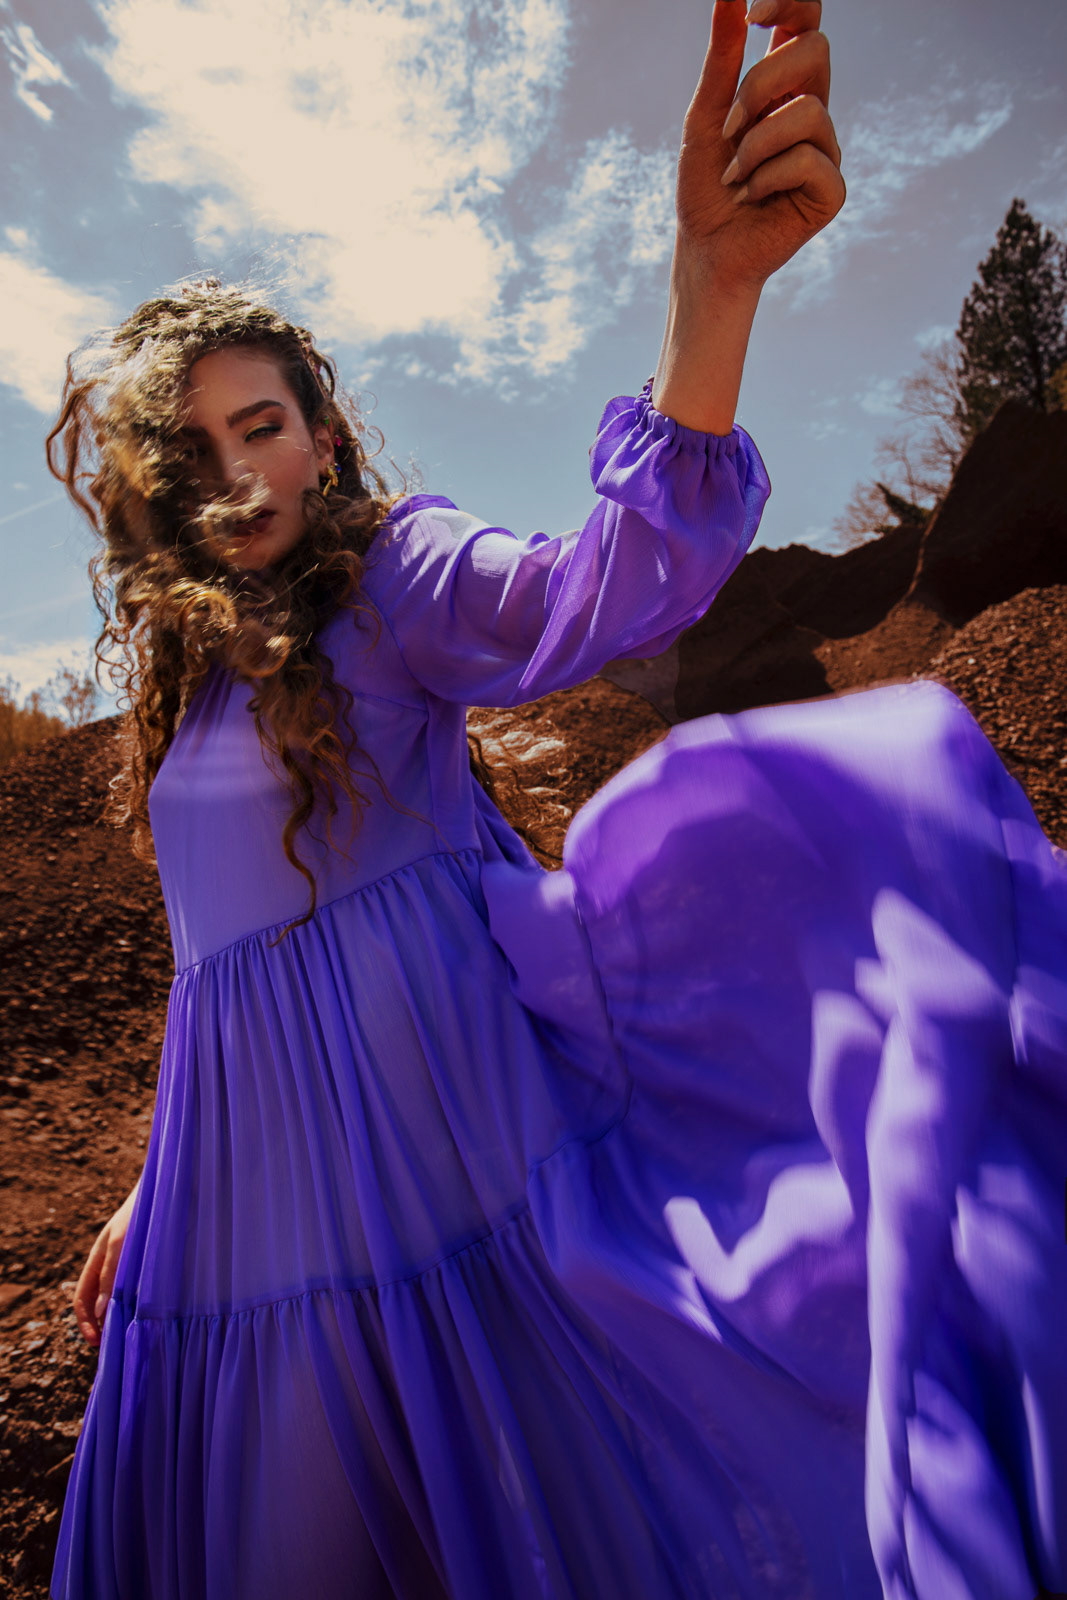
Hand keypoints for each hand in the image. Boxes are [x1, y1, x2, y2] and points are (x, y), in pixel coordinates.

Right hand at [72, 1181, 138, 1347]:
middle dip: (103, 1325)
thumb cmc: (141, 1210)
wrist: (170, 1185)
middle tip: (115, 1347)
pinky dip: (139, 1304)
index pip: (82, 1298)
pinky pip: (138, 1287)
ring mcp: (129, 1261)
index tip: (96, 1343)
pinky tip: (152, 1313)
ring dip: (122, 1317)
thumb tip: (100, 1311)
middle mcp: (110, 1261)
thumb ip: (110, 1274)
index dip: (85, 1323)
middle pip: (98, 1302)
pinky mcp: (148, 1260)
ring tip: (133, 1335)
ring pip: (119, 1297)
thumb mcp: (121, 1241)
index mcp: (98, 1257)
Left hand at [674, 0, 844, 292]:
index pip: (807, 21)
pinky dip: (767, 177)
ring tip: (736, 176)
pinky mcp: (832, 190)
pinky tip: (752, 197)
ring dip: (755, 145)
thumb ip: (722, 56)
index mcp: (785, 85)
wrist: (705, 250)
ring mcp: (827, 149)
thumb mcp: (706, 114)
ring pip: (807, 111)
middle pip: (815, 51)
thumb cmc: (705, 185)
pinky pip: (807, 160)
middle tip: (728, 126)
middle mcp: (812, 109)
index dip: (792, 3)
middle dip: (762, 83)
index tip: (754, 12)